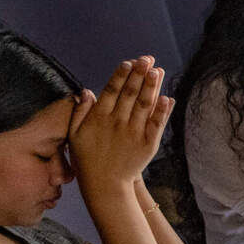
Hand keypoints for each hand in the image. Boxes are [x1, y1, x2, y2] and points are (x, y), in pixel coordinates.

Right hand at [68, 58, 173, 191]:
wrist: (105, 184)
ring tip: (158, 70)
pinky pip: (156, 125)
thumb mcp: (75, 134)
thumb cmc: (87, 157)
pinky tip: (168, 98)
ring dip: (152, 87)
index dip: (121, 76)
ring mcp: (134, 133)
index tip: (129, 62)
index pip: (111, 91)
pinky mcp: (147, 144)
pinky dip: (162, 111)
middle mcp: (117, 122)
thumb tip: (86, 91)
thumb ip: (80, 111)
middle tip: (147, 58)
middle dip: (139, 74)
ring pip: (145, 105)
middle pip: (130, 94)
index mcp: (99, 117)